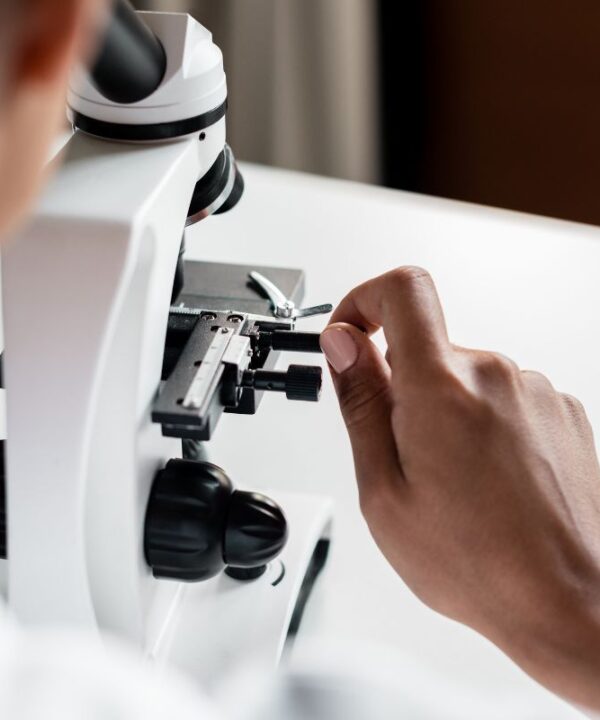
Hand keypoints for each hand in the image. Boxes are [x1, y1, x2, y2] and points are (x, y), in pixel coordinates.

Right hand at [320, 267, 599, 710]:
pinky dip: (483, 427)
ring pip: (463, 379)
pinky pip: (501, 398)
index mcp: (442, 388)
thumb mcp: (385, 491)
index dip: (364, 300)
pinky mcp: (560, 410)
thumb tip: (344, 347)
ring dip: (444, 415)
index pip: (402, 289)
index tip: (351, 335)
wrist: (572, 601)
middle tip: (404, 456)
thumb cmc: (480, 563)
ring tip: (453, 484)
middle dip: (401, 389)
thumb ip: (361, 403)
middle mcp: (495, 375)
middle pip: (427, 347)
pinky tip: (488, 484)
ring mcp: (534, 391)